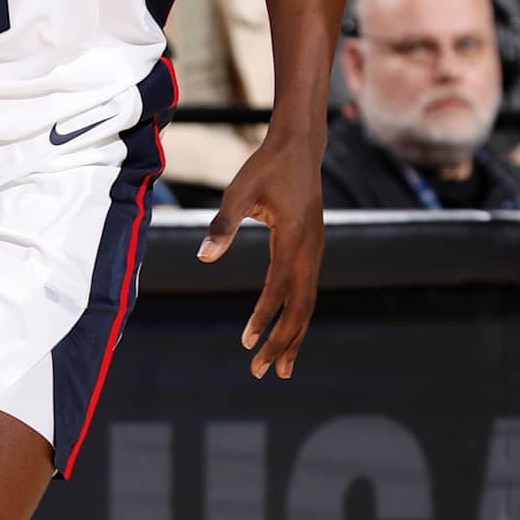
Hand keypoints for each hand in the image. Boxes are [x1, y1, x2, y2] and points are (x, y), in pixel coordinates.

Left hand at [197, 129, 324, 380]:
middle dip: (281, 342)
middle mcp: (310, 249)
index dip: (263, 317)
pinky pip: (307, 291)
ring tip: (280, 369)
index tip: (246, 342)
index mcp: (293, 238)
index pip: (278, 287)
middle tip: (261, 372)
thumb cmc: (265, 167)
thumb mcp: (239, 192)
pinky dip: (298, 317)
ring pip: (308, 304)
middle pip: (300, 307)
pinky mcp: (313, 250)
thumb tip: (203, 257)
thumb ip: (221, 225)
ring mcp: (315, 251)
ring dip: (293, 337)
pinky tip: (287, 334)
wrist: (299, 148)